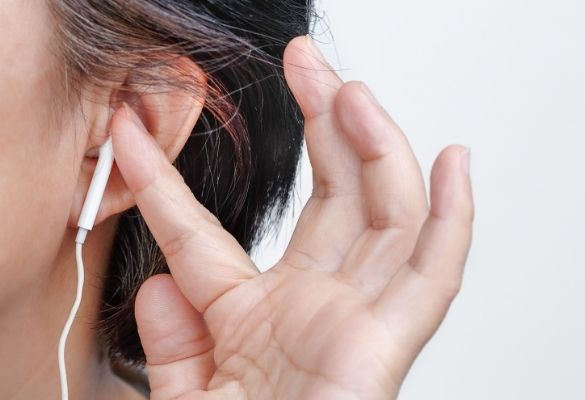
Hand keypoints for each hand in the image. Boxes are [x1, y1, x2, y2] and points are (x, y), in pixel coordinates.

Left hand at [111, 35, 473, 399]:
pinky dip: (450, 218)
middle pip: (323, 197)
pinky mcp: (393, 345)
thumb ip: (171, 349)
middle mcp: (310, 307)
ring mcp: (356, 320)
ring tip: (350, 90)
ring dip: (372, 146)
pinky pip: (433, 272)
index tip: (133, 130)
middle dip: (316, 123)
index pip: (201, 234)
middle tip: (302, 64)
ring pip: (380, 213)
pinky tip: (452, 162)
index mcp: (249, 319)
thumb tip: (160, 288)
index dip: (164, 180)